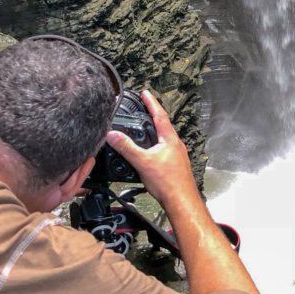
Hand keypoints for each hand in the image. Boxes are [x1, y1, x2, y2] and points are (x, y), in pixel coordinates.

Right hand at [105, 91, 200, 213]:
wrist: (181, 201)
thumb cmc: (168, 183)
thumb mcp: (143, 162)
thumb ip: (127, 147)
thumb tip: (113, 135)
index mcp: (170, 139)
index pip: (160, 114)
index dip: (151, 102)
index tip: (145, 93)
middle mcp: (176, 144)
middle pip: (164, 124)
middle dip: (153, 114)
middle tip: (145, 106)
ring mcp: (177, 155)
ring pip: (165, 138)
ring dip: (155, 130)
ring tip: (146, 126)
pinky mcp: (175, 165)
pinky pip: (164, 149)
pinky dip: (156, 144)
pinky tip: (150, 151)